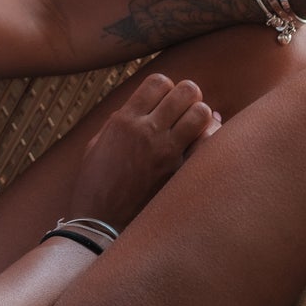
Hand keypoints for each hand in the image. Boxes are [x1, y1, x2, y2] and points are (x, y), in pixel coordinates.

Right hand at [67, 73, 215, 229]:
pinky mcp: (178, 174)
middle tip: (185, 110)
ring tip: (193, 128)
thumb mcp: (99, 142)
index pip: (159, 81)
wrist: (99, 223)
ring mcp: (165, 152)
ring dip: (200, 116)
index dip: (166, 87)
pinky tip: (201, 146)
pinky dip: (209, 140)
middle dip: (189, 96)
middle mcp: (147, 131)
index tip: (164, 101)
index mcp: (124, 120)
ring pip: (201, 112)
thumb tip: (149, 107)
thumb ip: (123, 120)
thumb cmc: (96, 182)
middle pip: (186, 90)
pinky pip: (207, 144)